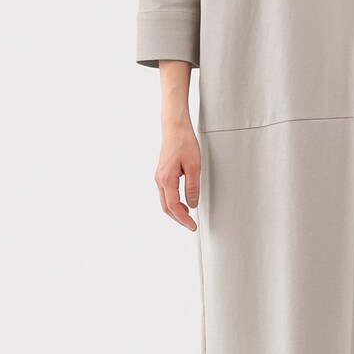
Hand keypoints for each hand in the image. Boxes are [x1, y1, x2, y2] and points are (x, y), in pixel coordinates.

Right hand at [156, 115, 200, 229]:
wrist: (175, 128)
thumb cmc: (184, 142)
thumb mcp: (194, 166)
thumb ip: (192, 187)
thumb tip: (192, 204)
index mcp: (167, 179)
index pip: (174, 207)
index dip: (183, 219)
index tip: (192, 226)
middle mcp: (160, 180)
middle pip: (167, 208)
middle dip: (179, 219)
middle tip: (191, 224)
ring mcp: (159, 177)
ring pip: (165, 202)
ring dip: (176, 212)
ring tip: (188, 216)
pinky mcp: (162, 174)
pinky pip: (166, 194)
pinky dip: (173, 203)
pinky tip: (183, 203)